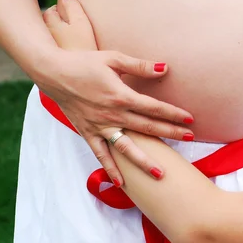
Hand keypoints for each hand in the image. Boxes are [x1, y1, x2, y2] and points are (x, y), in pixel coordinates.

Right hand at [39, 0, 194, 185]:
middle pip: (147, 128)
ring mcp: (99, 127)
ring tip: (161, 174)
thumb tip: (165, 68)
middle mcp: (112, 115)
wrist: (53, 72)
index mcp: (121, 95)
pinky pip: (101, 154)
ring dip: (144, 162)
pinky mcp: (87, 133)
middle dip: (170, 134)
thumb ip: (139, 66)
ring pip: (127, 148)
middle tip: (190, 140)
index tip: (189, 120)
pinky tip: (121, 183)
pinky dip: (110, 169)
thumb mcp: (113, 59)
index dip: (173, 114)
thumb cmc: (84, 62)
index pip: (153, 108)